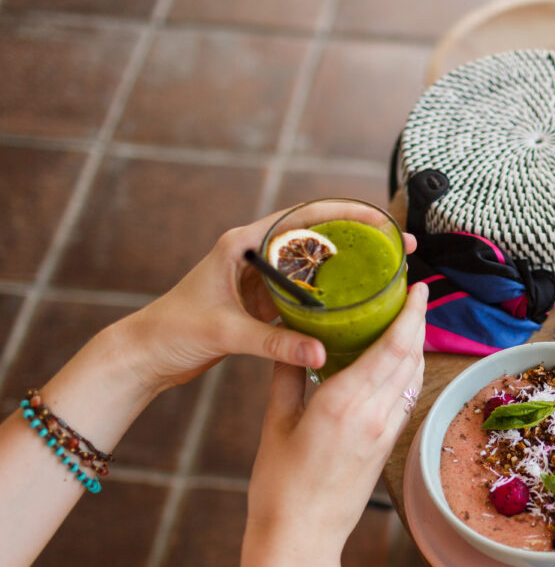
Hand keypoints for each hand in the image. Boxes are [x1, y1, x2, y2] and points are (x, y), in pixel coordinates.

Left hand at [114, 209, 415, 392]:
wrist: (146, 353)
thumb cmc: (173, 330)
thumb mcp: (226, 333)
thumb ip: (274, 342)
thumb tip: (319, 353)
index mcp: (242, 243)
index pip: (302, 216)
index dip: (344, 213)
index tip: (379, 219)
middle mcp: (254, 253)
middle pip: (316, 235)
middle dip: (358, 237)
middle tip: (396, 244)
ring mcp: (259, 277)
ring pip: (314, 263)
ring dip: (348, 264)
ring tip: (386, 268)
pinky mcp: (261, 301)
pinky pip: (305, 290)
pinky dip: (331, 292)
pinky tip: (356, 301)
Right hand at [240, 282, 427, 566]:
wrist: (300, 539)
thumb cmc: (279, 486)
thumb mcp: (276, 423)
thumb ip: (288, 376)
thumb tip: (293, 341)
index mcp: (345, 403)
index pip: (392, 346)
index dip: (410, 313)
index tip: (417, 287)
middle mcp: (374, 414)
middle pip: (409, 357)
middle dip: (417, 321)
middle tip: (415, 293)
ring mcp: (385, 432)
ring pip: (412, 378)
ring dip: (415, 346)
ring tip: (408, 320)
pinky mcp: (387, 447)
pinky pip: (406, 399)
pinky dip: (407, 374)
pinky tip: (396, 363)